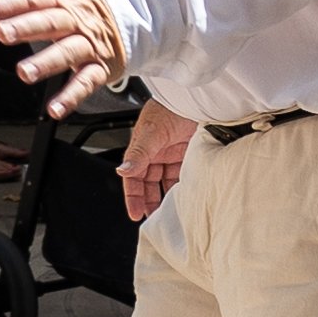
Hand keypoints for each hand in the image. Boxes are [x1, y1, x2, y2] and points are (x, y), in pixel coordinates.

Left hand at [0, 0, 127, 118]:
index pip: (31, 0)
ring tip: (25, 72)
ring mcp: (89, 44)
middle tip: (3, 34)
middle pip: (49, 22)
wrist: (132, 15)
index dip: (6, 5)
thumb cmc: (85, 12)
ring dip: (45, 62)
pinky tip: (55, 108)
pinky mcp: (101, 67)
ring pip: (67, 51)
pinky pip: (86, 82)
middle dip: (25, 28)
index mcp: (61, 1)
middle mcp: (75, 21)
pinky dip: (71, 96)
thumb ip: (21, 8)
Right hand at [117, 105, 194, 221]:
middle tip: (154, 219)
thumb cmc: (169, 106)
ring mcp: (172, 155)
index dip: (133, 198)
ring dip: (166, 197)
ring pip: (166, 182)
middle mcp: (155, 154)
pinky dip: (183, 187)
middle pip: (149, 184)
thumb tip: (123, 170)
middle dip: (150, 202)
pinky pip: (183, 175)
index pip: (133, 180)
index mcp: (141, 150)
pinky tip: (186, 197)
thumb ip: (138, 154)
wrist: (194, 97)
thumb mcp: (151, 132)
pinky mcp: (188, 154)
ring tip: (171, 213)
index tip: (135, 214)